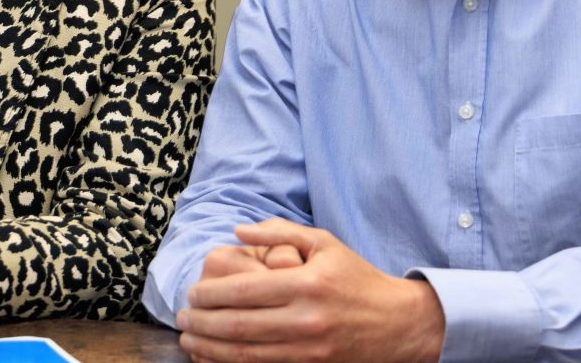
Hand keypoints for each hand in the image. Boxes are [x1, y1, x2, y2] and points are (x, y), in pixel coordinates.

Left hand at [174, 219, 444, 362]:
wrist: (400, 324)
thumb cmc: (356, 279)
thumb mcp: (324, 244)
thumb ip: (279, 232)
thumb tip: (236, 230)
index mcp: (307, 284)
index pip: (245, 291)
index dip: (210, 295)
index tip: (192, 295)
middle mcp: (307, 319)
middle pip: (239, 326)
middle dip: (202, 325)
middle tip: (181, 320)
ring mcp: (311, 349)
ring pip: (247, 354)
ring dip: (211, 349)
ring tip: (189, 341)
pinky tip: (216, 358)